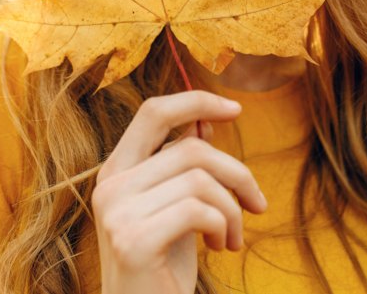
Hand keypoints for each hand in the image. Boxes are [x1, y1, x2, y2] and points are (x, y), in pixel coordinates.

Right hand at [92, 91, 267, 293]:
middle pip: (191, 148)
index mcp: (116, 171)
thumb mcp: (175, 208)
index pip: (153, 112)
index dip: (196, 101)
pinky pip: (198, 211)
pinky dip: (222, 226)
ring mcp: (117, 213)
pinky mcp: (133, 240)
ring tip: (232, 238)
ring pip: (200, 180)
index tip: (236, 109)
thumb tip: (204, 120)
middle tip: (257, 205)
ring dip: (232, 210)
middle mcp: (109, 186)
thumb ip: (181, 165)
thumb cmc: (161, 266)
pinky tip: (220, 248)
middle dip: (237, 174)